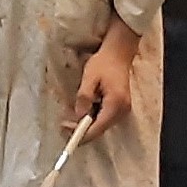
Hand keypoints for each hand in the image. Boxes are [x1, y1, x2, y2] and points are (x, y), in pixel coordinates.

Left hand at [72, 18, 138, 138]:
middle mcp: (121, 111)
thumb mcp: (90, 77)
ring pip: (101, 125)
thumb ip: (84, 97)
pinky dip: (92, 118)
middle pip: (99, 130)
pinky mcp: (119, 108)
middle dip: (81, 130)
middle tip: (63, 124)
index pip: (97, 128)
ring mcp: (122, 110)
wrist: (119, 53)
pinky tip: (83, 110)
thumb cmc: (104, 63)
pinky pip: (104, 119)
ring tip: (70, 117)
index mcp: (115, 104)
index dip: (81, 133)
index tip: (65, 130)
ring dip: (86, 124)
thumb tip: (78, 115)